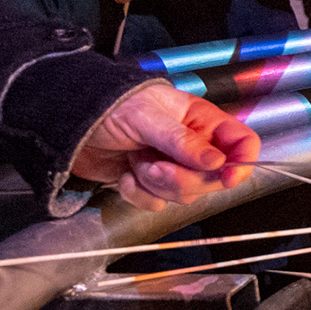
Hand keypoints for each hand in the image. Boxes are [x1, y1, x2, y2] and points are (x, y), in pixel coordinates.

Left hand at [69, 83, 259, 210]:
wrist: (69, 122)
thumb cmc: (108, 105)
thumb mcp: (147, 117)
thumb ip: (182, 141)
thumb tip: (217, 162)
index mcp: (201, 120)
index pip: (241, 142)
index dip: (241, 162)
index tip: (227, 177)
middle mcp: (192, 145)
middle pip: (214, 176)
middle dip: (184, 178)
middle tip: (156, 166)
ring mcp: (171, 165)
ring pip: (185, 193)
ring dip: (156, 184)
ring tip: (136, 163)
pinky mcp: (149, 183)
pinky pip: (157, 204)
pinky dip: (138, 194)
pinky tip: (124, 174)